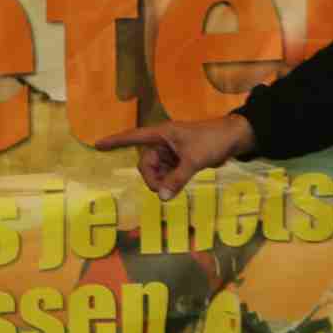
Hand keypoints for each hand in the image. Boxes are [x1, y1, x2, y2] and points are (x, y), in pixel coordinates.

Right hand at [93, 114, 253, 199]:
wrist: (235, 138)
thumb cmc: (213, 140)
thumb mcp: (194, 161)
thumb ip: (177, 179)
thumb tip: (161, 197)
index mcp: (162, 134)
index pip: (133, 137)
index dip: (115, 141)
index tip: (98, 145)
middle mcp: (163, 142)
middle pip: (146, 163)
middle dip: (152, 178)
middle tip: (164, 191)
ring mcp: (172, 151)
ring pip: (157, 171)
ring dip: (162, 182)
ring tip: (175, 188)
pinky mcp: (180, 159)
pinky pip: (168, 173)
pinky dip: (170, 181)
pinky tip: (178, 186)